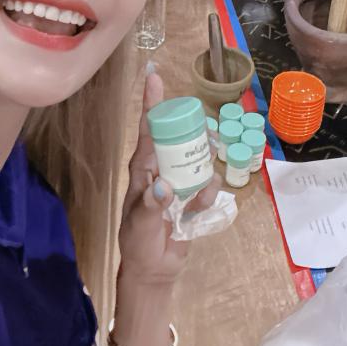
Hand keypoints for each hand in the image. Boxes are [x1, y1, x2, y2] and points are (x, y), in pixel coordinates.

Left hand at [117, 69, 220, 290]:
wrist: (154, 270)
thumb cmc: (138, 245)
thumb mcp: (139, 226)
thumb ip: (150, 206)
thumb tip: (164, 186)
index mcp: (142, 169)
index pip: (148, 130)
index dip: (152, 103)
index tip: (154, 75)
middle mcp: (161, 168)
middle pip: (180, 139)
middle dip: (194, 140)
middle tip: (202, 147)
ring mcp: (179, 180)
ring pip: (199, 160)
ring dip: (203, 177)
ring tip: (194, 200)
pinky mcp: (193, 195)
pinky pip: (208, 184)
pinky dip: (207, 196)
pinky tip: (197, 211)